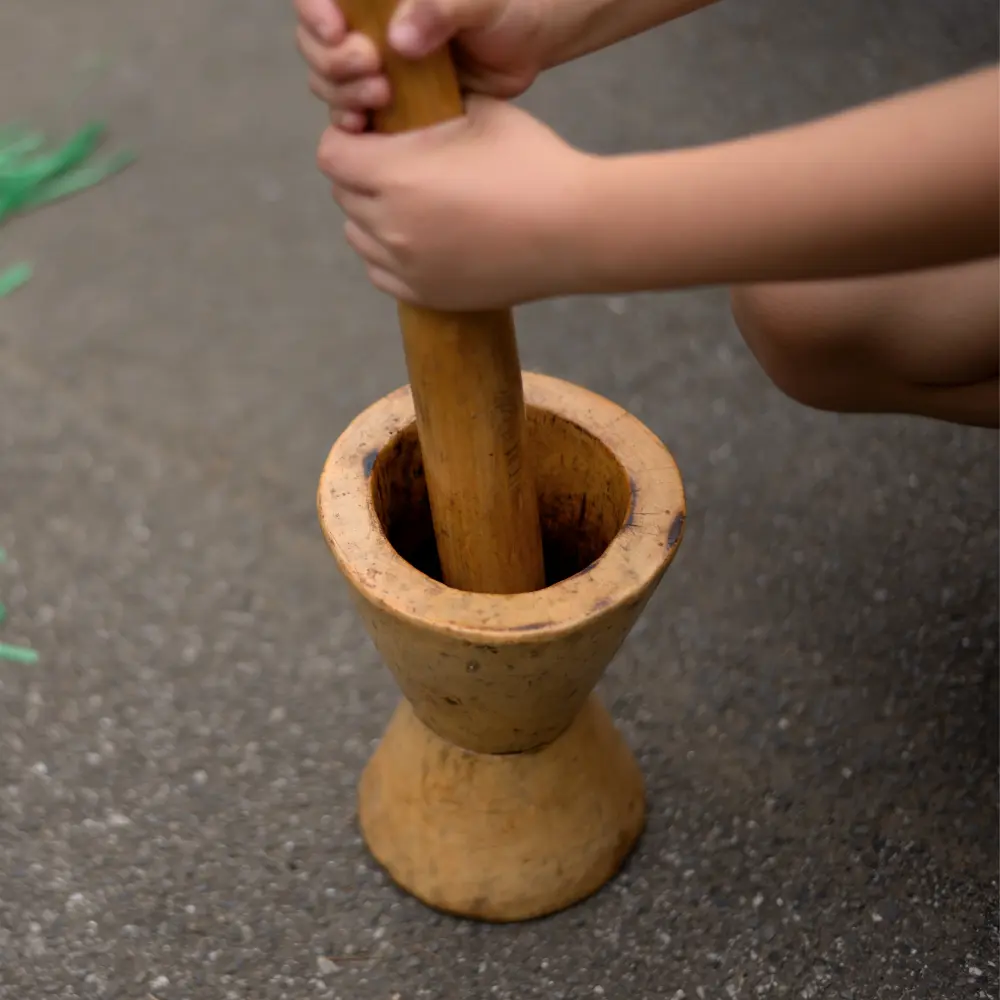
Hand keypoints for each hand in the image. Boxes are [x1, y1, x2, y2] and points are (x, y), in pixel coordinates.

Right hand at [295, 0, 549, 131]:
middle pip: (316, 41)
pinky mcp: (394, 98)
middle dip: (332, 59)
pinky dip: (350, 119)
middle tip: (371, 66)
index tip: (335, 30)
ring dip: (341, 91)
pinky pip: (354, 110)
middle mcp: (369, 22)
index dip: (315, 11)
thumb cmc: (508, 3)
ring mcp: (378, 62)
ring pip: (329, 78)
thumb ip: (440, 9)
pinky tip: (361, 124)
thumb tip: (399, 40)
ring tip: (380, 94)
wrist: (532, 42)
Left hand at [317, 96, 594, 308]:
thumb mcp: (479, 113)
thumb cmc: (534, 165)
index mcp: (397, 175)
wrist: (575, 231)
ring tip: (411, 204)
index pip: (331, 155)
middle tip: (398, 167)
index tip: (367, 136)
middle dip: (362, 176)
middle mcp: (392, 226)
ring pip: (358, 237)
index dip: (346, 139)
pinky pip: (380, 274)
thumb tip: (405, 109)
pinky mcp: (426, 295)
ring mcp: (407, 267)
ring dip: (372, 217)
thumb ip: (429, 112)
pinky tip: (419, 239)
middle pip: (343, 196)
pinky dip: (388, 255)